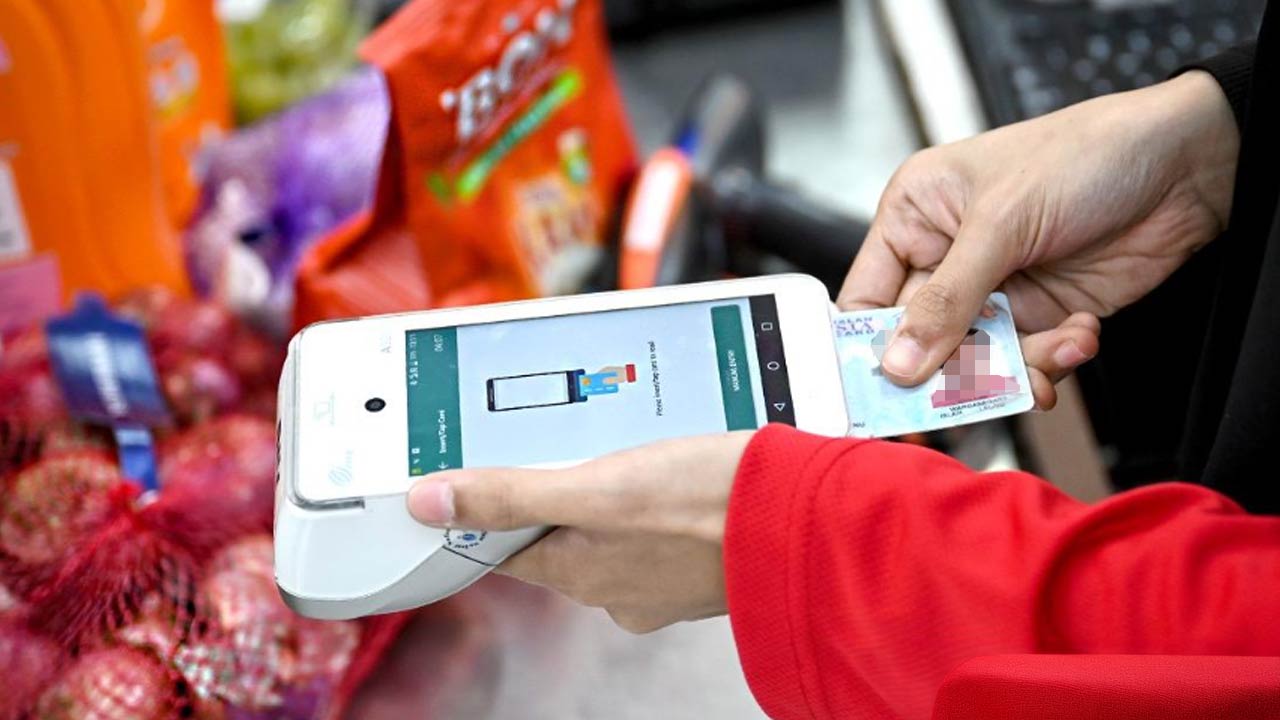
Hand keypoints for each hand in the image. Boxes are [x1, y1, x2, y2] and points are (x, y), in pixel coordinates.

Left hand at [406, 432, 752, 632]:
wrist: (806, 521)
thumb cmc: (709, 506)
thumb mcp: (595, 488)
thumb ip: (511, 494)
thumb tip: (429, 501)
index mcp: (577, 573)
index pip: (505, 542)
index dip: (488, 504)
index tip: (482, 467)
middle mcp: (613, 588)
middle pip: (559, 530)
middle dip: (561, 483)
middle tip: (575, 438)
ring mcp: (659, 580)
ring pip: (611, 525)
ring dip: (612, 487)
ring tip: (632, 446)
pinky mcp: (699, 564)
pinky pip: (657, 526)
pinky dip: (657, 497)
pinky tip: (675, 468)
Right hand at [839, 71, 1238, 394]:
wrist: (1189, 163)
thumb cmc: (1085, 154)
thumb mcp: (1002, 223)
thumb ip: (947, 300)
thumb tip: (898, 365)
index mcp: (916, 216)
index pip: (867, 298)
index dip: (868, 346)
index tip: (878, 393)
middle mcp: (947, 256)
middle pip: (919, 342)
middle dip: (947, 371)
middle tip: (966, 397)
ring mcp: (995, 290)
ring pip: (975, 362)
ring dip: (1013, 370)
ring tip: (1049, 359)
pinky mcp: (1041, 315)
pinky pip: (1026, 362)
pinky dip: (1052, 361)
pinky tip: (1079, 335)